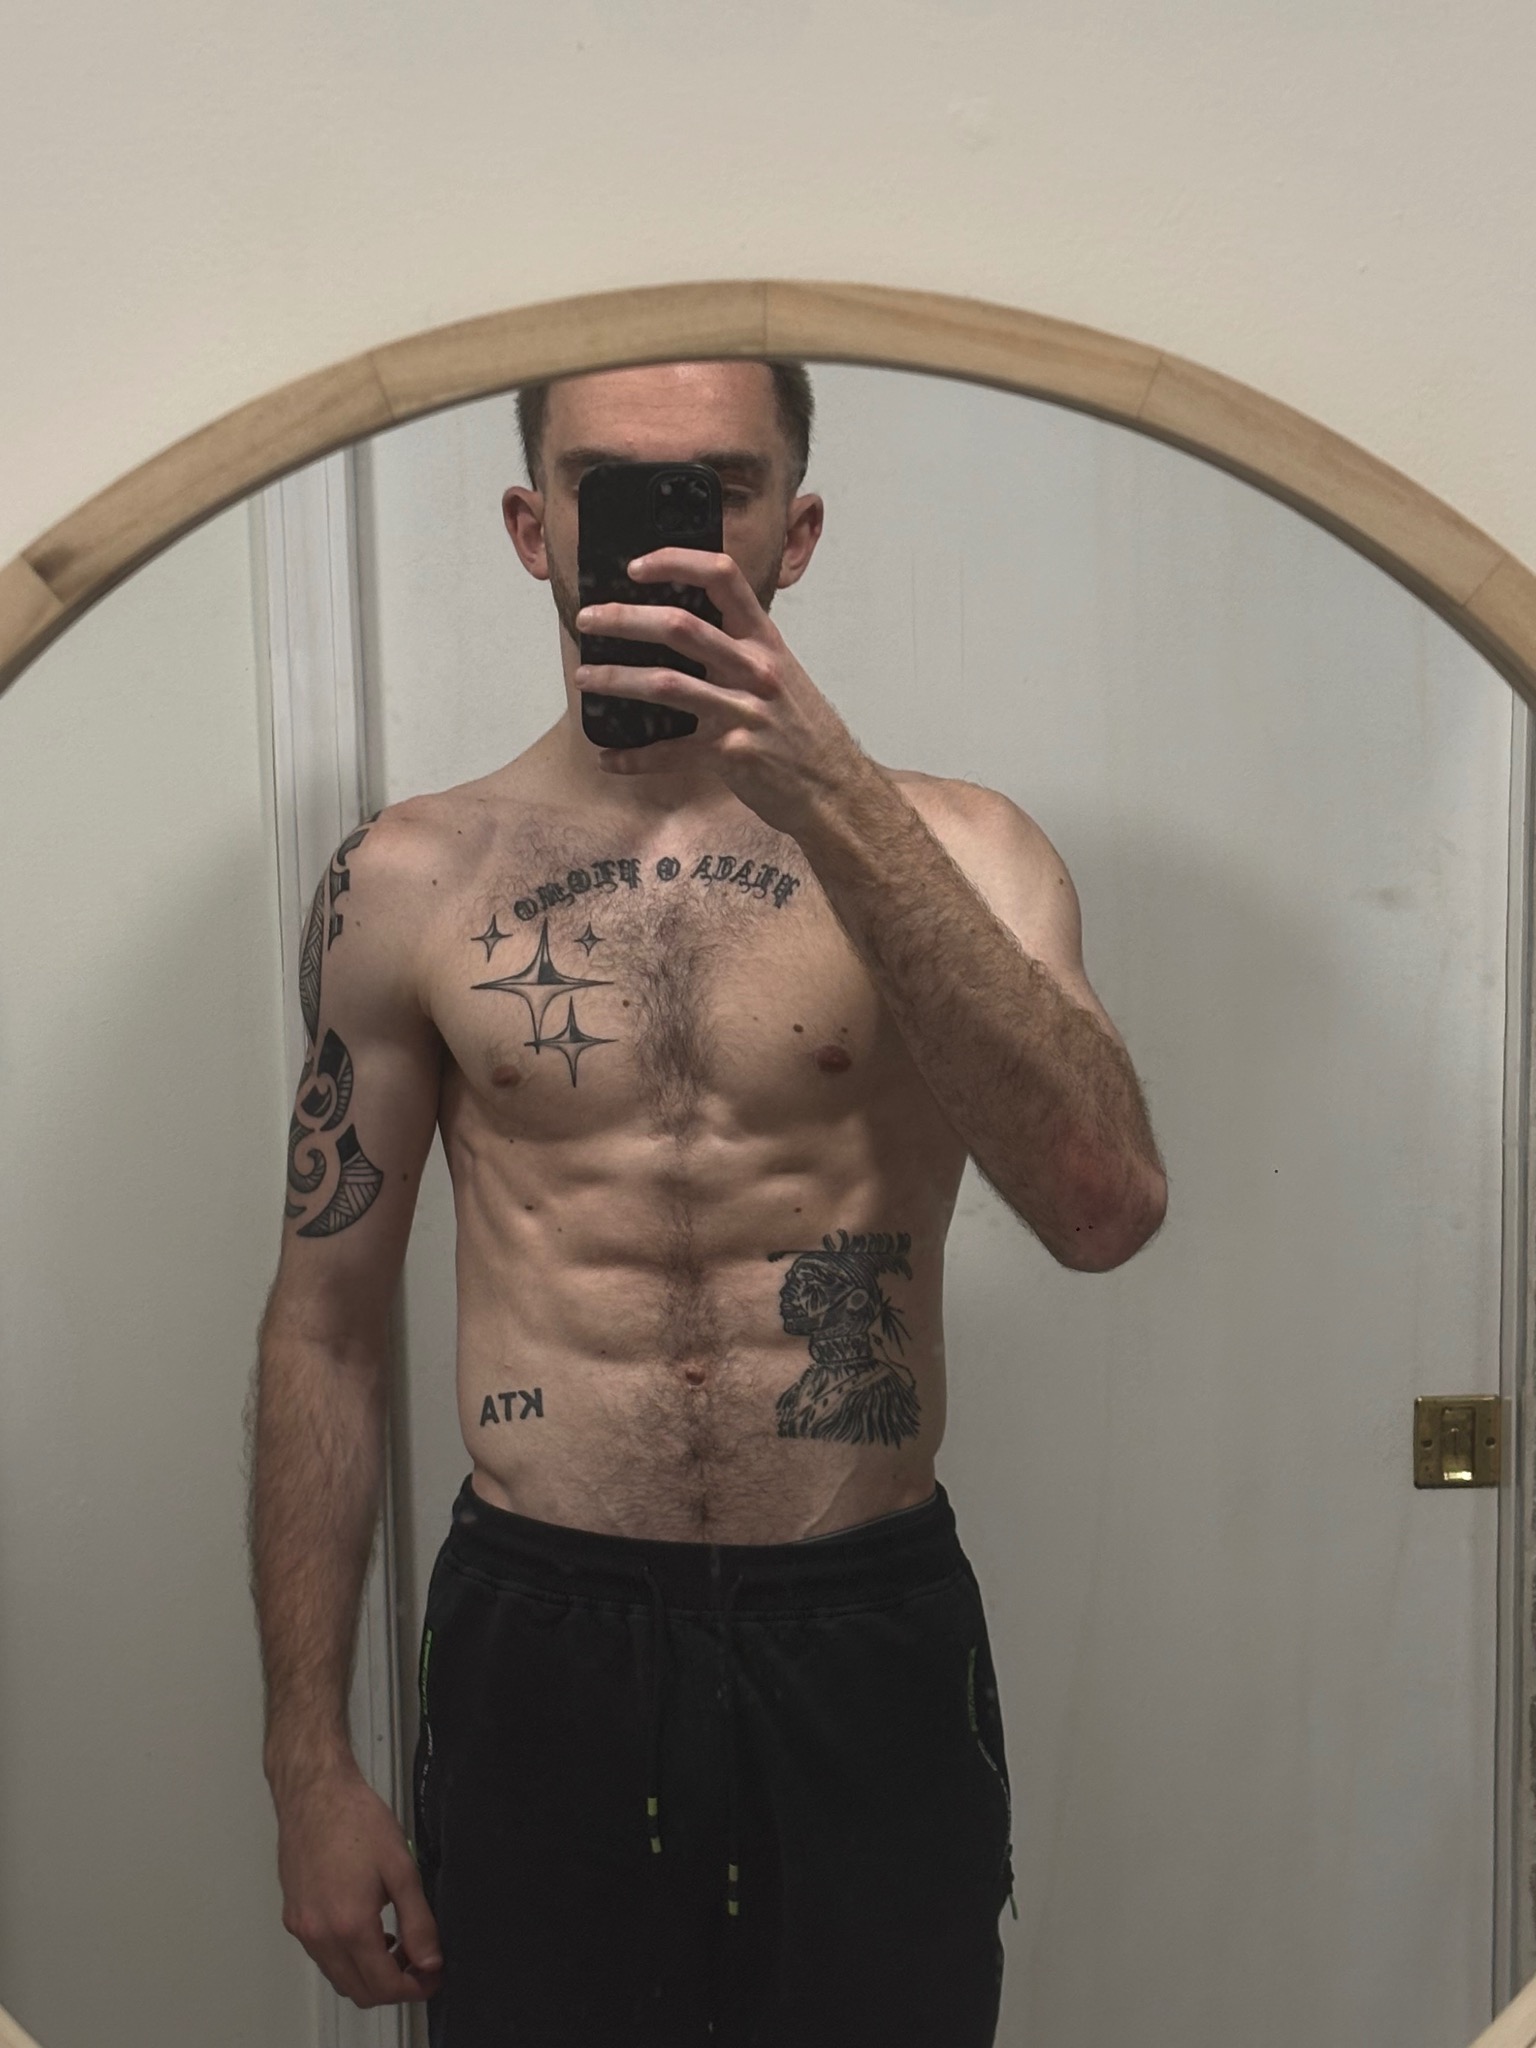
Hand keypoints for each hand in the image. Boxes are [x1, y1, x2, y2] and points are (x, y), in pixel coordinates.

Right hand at [275, 1760, 443, 2007]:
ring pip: (339, 1977)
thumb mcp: (402, 1869)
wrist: (316, 1793)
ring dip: (370, 1974)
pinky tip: (369, 1930)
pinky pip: (323, 1957)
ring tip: (398, 1945)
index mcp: (349, 1925)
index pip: (383, 1985)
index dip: (414, 1988)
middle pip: (359, 1991)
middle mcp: (319, 1935)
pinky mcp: (293, 1918)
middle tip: (420, 1965)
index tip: (432, 1977)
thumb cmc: (356, 1820)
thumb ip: (419, 1922)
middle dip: (394, 1986)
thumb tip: (430, 1960)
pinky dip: (348, 1958)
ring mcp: (302, 1929)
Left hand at [573, 548, 871, 839]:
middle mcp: (755, 669)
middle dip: (625, 619)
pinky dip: (634, 757)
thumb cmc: (804, 732)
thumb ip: (740, 651)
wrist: (837, 790)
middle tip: (588, 619)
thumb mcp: (781, 676)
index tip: (636, 566)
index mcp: (765, 641)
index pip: (722, 578)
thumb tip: (683, 631)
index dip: (676, 562)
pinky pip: (671, 753)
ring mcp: (743, 712)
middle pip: (680, 627)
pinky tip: (610, 759)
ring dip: (615, 679)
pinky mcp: (731, 754)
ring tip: (584, 678)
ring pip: (665, 685)